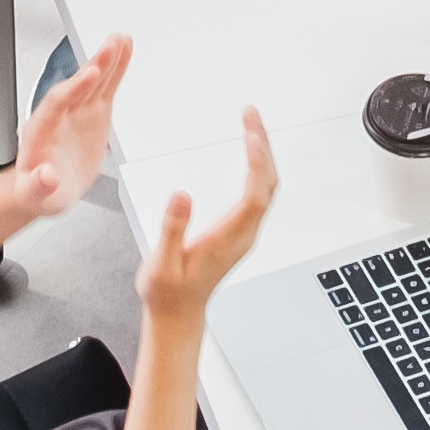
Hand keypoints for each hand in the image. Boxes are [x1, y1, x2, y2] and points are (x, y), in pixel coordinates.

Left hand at [13, 30, 128, 219]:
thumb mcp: (36, 195)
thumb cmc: (38, 191)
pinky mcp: (93, 113)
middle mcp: (59, 115)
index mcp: (40, 130)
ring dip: (106, 60)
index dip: (76, 87)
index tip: (91, 74)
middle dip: (95, 65)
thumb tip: (46, 176)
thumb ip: (39, 184)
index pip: (58, 103)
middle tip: (111, 46)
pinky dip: (116, 69)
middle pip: (77, 85)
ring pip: (93, 81)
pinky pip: (106, 87)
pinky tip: (124, 50)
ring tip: (121, 40)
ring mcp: (77, 111)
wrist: (46, 190)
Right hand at [141, 108, 282, 323]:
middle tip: (251, 115)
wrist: (177, 313)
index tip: (251, 136)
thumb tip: (181, 196)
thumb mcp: (162, 263)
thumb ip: (172, 230)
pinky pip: (258, 192)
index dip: (257, 164)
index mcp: (230, 239)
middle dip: (263, 146)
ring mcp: (243, 232)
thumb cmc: (169, 292)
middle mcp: (243, 233)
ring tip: (250, 125)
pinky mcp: (238, 230)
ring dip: (262, 154)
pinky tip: (247, 154)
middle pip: (267, 184)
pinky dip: (256, 166)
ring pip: (265, 187)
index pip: (256, 195)